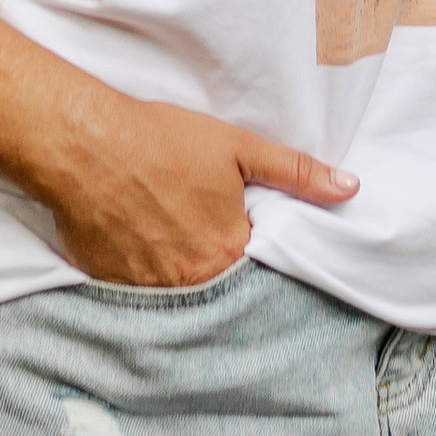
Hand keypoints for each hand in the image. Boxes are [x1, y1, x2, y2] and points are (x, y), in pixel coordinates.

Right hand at [40, 92, 356, 288]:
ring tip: (170, 237)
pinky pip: (137, 294)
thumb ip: (295, 173)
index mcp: (227, 252)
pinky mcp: (111, 287)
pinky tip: (138, 245)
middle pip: (217, 286)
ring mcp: (148, 291)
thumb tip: (350, 189)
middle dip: (216, 265)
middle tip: (200, 232)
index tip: (244, 237)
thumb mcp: (238, 148)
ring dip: (180, 272)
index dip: (253, 252)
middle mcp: (191, 282)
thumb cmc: (162, 141)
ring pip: (178, 293)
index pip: (257, 270)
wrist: (86, 145)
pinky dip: (143, 276)